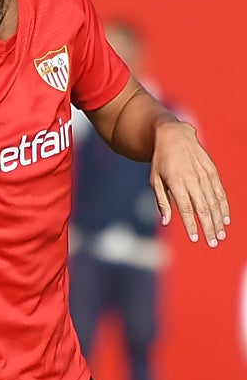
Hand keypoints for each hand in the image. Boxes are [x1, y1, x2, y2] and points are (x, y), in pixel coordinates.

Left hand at [151, 120, 230, 246]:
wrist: (174, 136)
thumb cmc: (160, 161)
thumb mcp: (155, 180)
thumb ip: (162, 201)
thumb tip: (165, 222)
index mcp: (176, 182)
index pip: (186, 208)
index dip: (191, 225)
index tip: (194, 239)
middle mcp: (192, 179)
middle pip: (203, 208)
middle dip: (209, 227)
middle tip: (212, 243)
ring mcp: (204, 175)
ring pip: (214, 202)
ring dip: (218, 220)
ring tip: (220, 235)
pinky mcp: (213, 171)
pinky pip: (220, 192)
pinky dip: (224, 207)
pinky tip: (225, 220)